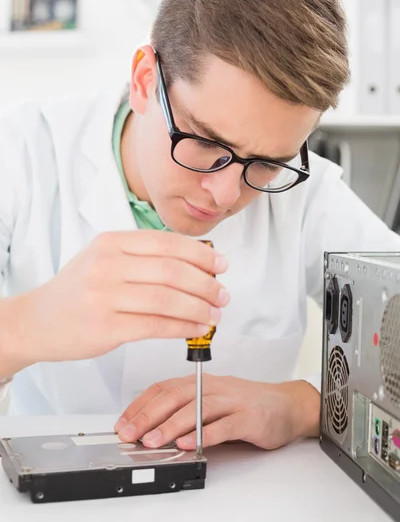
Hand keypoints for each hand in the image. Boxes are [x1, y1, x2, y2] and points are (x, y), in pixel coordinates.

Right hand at [13, 230, 228, 366]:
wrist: (37, 321)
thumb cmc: (77, 290)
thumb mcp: (103, 258)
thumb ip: (142, 256)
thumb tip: (195, 265)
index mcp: (111, 242)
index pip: (167, 242)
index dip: (200, 254)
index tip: (220, 265)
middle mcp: (107, 264)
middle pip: (172, 270)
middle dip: (206, 283)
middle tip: (222, 293)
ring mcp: (105, 296)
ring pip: (167, 299)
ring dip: (199, 307)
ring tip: (215, 313)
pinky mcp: (106, 327)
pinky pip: (156, 325)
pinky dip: (183, 327)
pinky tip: (196, 328)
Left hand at [114, 374, 320, 450]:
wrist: (287, 405)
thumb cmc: (247, 404)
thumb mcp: (212, 401)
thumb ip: (186, 410)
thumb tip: (151, 427)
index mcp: (201, 382)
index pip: (164, 388)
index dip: (141, 404)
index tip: (123, 422)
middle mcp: (213, 387)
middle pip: (176, 396)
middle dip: (148, 415)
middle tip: (129, 434)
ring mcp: (232, 400)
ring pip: (197, 409)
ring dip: (171, 425)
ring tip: (152, 441)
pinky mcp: (249, 417)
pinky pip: (224, 425)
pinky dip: (204, 435)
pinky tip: (188, 444)